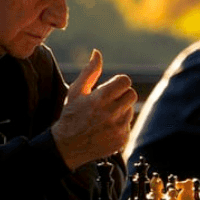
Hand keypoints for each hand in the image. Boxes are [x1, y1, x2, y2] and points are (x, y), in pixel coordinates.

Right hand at [52, 49, 137, 170]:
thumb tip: (97, 53)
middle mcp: (110, 114)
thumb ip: (89, 71)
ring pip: (130, 110)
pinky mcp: (122, 139)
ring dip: (121, 110)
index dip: (118, 83)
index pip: (125, 81)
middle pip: (132, 94)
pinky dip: (120, 124)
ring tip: (104, 116)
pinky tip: (106, 128)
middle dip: (122, 95)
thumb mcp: (76, 91)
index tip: (110, 88)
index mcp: (99, 99)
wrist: (67, 147)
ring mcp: (117, 128)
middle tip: (109, 101)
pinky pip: (128, 125)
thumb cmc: (71, 115)